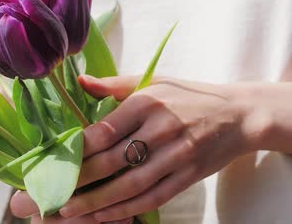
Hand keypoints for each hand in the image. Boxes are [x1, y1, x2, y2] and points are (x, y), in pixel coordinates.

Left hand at [11, 75, 264, 221]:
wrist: (239, 115)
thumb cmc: (189, 96)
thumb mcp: (154, 81)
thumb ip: (114, 85)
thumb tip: (80, 81)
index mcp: (147, 102)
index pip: (104, 130)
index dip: (77, 150)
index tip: (53, 161)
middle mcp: (160, 129)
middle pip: (113, 160)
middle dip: (79, 180)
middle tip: (52, 192)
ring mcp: (176, 155)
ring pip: (130, 185)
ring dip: (97, 201)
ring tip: (69, 210)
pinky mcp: (188, 176)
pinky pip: (153, 198)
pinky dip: (127, 209)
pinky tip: (105, 215)